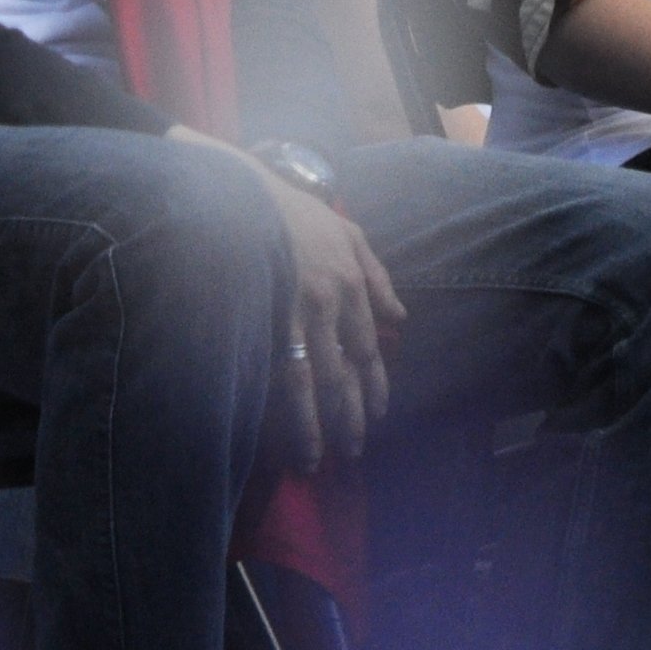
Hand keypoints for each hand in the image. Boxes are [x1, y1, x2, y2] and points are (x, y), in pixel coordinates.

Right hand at [255, 167, 405, 472]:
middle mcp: (332, 302)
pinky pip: (281, 366)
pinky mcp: (267, 312)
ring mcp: (298, 309)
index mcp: (353, 284)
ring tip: (315, 458)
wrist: (249, 192)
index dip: (374, 387)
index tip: (377, 415)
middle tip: (351, 452)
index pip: (368, 348)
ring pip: (314, 379)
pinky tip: (284, 425)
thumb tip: (401, 319)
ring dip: (316, 423)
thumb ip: (378, 277)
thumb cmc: (299, 213)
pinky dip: (287, 401)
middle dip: (349, 417)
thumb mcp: (350, 234)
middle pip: (345, 373)